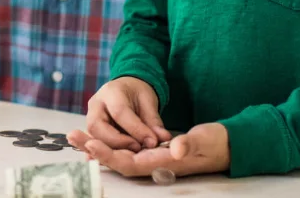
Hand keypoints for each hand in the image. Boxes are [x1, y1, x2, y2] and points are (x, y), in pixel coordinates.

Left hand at [69, 122, 229, 177]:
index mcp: (163, 163)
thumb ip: (191, 144)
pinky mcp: (152, 151)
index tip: (91, 144)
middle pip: (117, 161)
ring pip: (118, 155)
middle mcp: (153, 163)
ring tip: (75, 135)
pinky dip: (108, 144)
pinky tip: (94, 137)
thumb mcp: (205, 140)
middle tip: (72, 135)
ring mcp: (152, 158)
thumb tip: (176, 147)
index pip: (129, 164)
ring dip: (97, 146)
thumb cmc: (217, 143)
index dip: (109, 156)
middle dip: (94, 150)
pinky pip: (125, 150)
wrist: (227, 145)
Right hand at [71, 76, 170, 151]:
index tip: (151, 142)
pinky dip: (109, 150)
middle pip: (97, 126)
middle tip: (138, 149)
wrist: (126, 89)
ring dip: (112, 148)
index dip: (135, 129)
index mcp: (111, 92)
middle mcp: (96, 104)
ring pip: (94, 136)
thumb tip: (163, 139)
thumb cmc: (137, 93)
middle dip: (117, 142)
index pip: (119, 112)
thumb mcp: (149, 102)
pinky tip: (123, 154)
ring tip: (133, 151)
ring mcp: (90, 116)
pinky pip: (96, 141)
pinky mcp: (92, 128)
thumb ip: (154, 121)